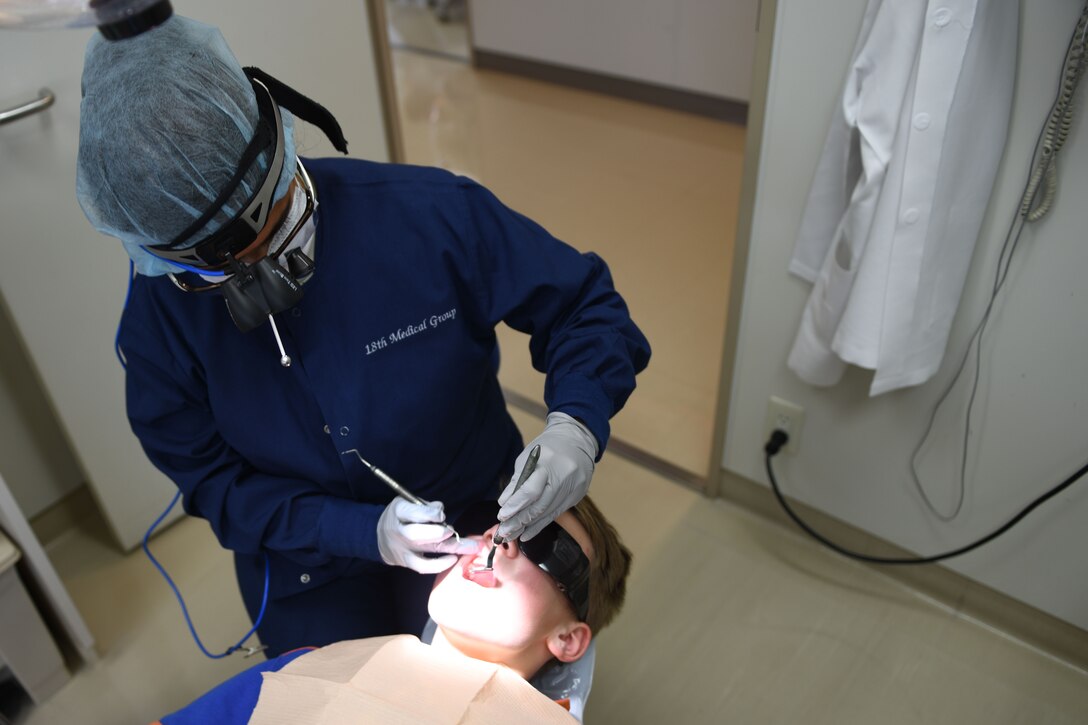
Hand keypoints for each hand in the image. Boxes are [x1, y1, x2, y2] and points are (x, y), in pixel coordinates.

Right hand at [376, 497, 475, 573]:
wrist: (380, 537)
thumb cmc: (400, 517)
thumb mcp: (408, 503)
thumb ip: (425, 506)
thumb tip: (440, 510)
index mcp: (398, 511)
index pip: (413, 513)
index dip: (430, 514)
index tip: (441, 514)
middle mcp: (399, 531)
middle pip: (417, 534)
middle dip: (438, 533)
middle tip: (452, 530)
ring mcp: (403, 549)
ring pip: (426, 549)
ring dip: (451, 547)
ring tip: (471, 547)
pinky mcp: (407, 562)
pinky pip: (423, 567)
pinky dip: (439, 565)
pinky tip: (453, 559)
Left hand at [497, 412, 597, 540]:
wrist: (576, 440)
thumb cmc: (547, 448)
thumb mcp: (528, 457)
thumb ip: (517, 481)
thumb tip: (504, 504)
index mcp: (548, 463)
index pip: (531, 490)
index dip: (516, 505)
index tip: (502, 516)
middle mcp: (563, 477)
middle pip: (540, 506)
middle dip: (519, 521)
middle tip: (504, 532)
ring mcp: (573, 488)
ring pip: (548, 513)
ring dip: (528, 527)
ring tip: (512, 535)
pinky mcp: (577, 496)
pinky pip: (556, 514)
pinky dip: (540, 524)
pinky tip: (527, 533)